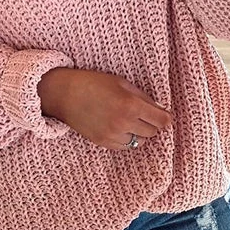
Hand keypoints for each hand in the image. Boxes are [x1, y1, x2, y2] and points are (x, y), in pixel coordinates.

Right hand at [38, 67, 171, 150]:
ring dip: (138, 132)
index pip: (162, 121)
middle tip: (145, 115)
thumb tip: (159, 109)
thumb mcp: (121, 83)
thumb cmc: (93, 83)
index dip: (165, 117)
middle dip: (152, 123)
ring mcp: (112, 135)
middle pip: (152, 132)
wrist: (64, 94)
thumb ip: (142, 97)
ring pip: (138, 141)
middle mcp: (124, 123)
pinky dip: (126, 138)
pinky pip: (124, 146)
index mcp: (131, 105)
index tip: (164, 115)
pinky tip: (118, 127)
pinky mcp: (102, 142)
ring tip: (129, 120)